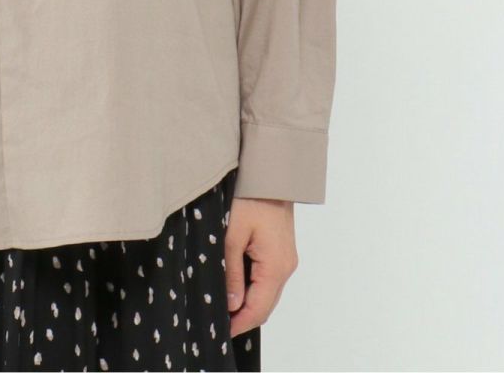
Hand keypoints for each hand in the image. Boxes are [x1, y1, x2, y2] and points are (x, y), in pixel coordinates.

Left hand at [224, 196, 297, 337]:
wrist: (270, 172)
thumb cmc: (250, 197)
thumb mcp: (232, 235)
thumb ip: (231, 272)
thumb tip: (231, 305)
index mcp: (276, 266)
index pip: (258, 309)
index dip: (239, 324)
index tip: (220, 331)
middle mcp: (286, 267)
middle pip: (265, 305)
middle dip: (243, 316)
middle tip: (217, 321)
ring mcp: (286, 259)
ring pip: (267, 292)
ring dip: (248, 301)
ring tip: (222, 304)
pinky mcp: (282, 251)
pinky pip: (268, 278)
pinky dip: (253, 286)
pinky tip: (235, 283)